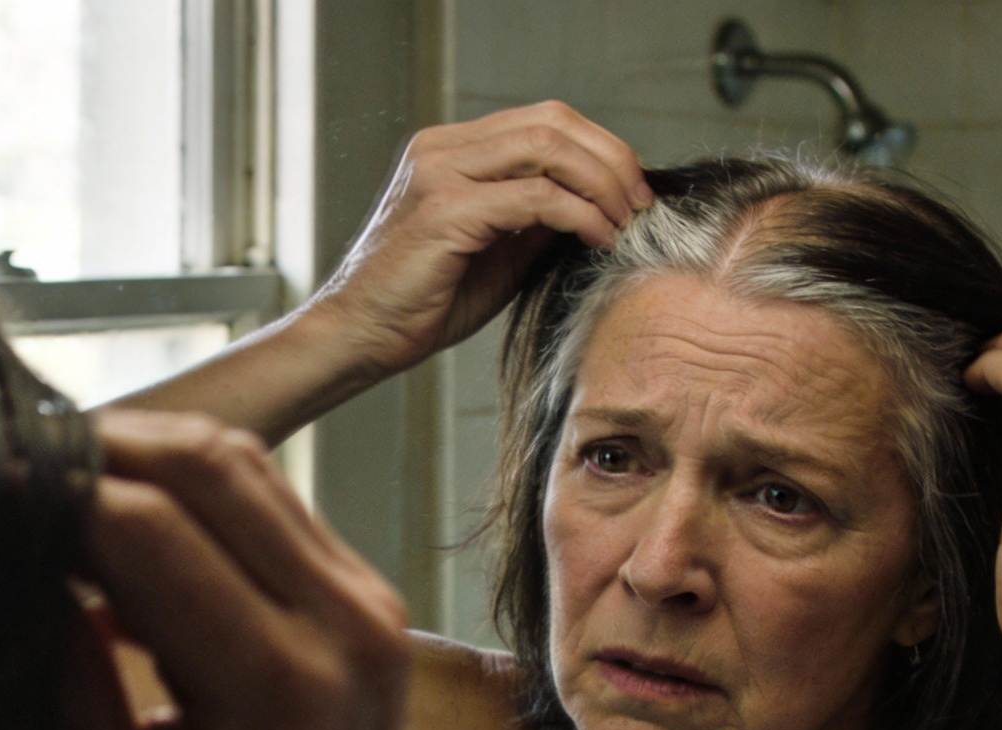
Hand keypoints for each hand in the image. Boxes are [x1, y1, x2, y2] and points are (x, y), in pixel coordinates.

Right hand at [44, 410, 436, 729]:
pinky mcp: (368, 601)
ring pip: (241, 465)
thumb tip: (10, 569)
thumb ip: (63, 692)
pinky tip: (113, 533)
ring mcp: (368, 607)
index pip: (146, 531)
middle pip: (202, 465)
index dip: (49, 493)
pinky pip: (270, 503)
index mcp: (274, 695)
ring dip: (140, 456)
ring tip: (51, 494)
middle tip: (5, 470)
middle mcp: (341, 630)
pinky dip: (185, 491)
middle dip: (93, 449)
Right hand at [303, 101, 649, 382]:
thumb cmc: (422, 301)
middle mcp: (441, 149)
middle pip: (552, 121)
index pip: (543, 120)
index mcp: (449, 149)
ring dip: (602, 182)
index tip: (632, 190)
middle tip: (641, 203)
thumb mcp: (496, 249)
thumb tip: (601, 201)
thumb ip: (538, 216)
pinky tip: (597, 237)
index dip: (599, 148)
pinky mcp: (444, 210)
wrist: (360, 336)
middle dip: (611, 159)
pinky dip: (579, 214)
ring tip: (625, 220)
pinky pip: (535, 196)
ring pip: (548, 147)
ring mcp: (440, 174)